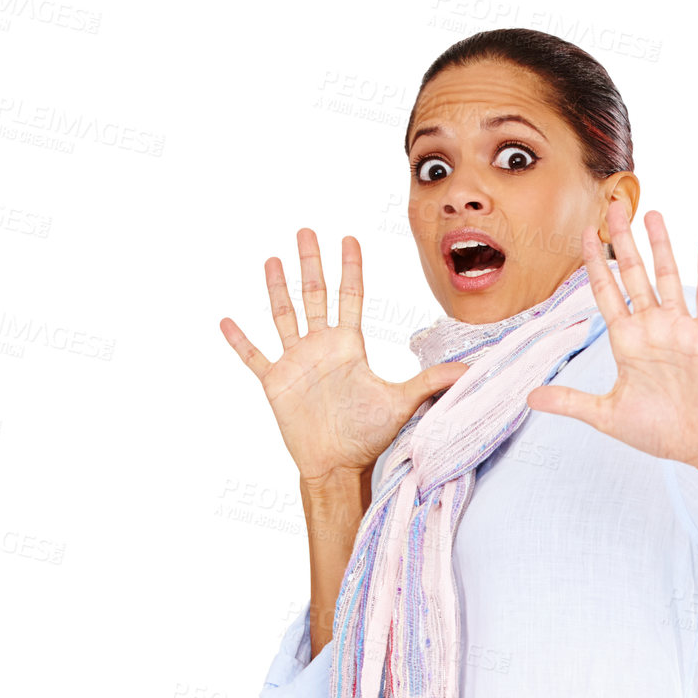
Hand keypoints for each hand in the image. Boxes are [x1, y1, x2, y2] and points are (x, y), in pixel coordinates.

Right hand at [220, 228, 467, 486]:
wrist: (338, 466)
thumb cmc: (368, 436)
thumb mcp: (401, 403)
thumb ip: (432, 382)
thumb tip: (472, 371)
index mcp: (349, 346)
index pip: (351, 297)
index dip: (350, 268)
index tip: (349, 238)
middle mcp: (321, 347)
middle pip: (314, 295)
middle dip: (311, 263)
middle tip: (306, 230)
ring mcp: (296, 362)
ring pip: (283, 316)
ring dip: (277, 288)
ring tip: (272, 260)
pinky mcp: (275, 382)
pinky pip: (254, 356)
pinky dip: (240, 340)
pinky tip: (226, 320)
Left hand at [526, 202, 697, 472]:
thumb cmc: (658, 431)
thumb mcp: (606, 416)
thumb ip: (570, 401)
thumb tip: (528, 399)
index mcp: (626, 342)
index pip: (605, 293)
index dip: (594, 263)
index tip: (583, 233)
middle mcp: (651, 328)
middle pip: (633, 274)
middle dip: (623, 241)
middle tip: (614, 205)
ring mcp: (679, 329)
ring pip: (667, 278)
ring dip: (661, 247)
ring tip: (653, 214)